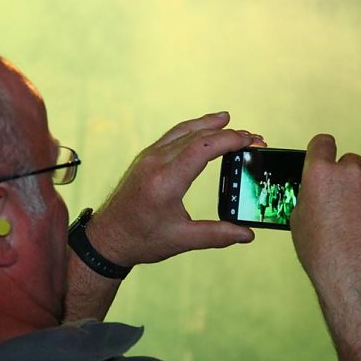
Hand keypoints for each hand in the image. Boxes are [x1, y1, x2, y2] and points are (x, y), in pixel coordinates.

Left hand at [85, 112, 263, 265]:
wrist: (108, 238)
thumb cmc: (142, 240)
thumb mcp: (182, 240)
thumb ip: (217, 235)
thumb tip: (247, 235)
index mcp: (165, 182)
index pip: (202, 149)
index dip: (228, 141)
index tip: (249, 140)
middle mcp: (155, 163)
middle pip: (196, 136)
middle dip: (227, 134)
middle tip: (252, 138)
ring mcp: (148, 158)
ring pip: (182, 131)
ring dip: (208, 124)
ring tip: (229, 120)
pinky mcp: (145, 158)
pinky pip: (172, 136)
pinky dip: (192, 129)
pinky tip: (203, 128)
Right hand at [290, 134, 360, 334]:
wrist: (353, 273)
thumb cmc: (320, 250)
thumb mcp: (299, 219)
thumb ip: (310, 196)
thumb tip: (316, 193)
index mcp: (320, 173)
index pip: (323, 143)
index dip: (322, 151)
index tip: (323, 159)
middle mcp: (349, 172)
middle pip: (349, 162)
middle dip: (345, 176)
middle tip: (340, 201)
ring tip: (355, 224)